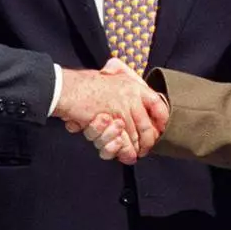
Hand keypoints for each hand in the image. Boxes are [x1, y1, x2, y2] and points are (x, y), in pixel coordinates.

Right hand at [54, 68, 168, 162]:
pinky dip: (124, 150)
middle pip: (148, 125)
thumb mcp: (109, 75)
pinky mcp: (112, 121)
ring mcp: (122, 108)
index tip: (162, 128)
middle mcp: (131, 96)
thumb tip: (137, 88)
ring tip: (135, 154)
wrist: (67, 89)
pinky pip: (123, 140)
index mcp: (133, 85)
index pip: (157, 103)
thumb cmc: (85, 84)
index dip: (163, 118)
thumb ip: (122, 77)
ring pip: (136, 136)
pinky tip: (125, 154)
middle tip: (146, 149)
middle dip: (148, 141)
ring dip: (135, 149)